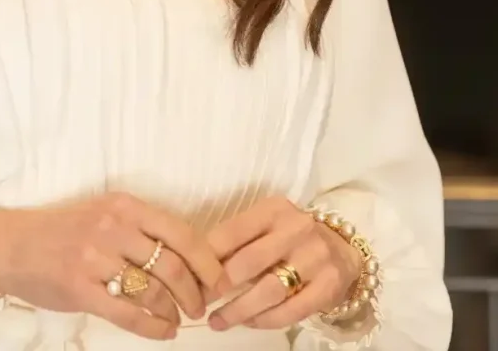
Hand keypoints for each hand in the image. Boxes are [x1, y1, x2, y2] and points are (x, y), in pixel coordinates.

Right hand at [0, 192, 222, 340]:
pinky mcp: (79, 288)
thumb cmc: (60, 231)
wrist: (8, 245)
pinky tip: (164, 332)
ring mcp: (95, 258)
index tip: (220, 279)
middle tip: (201, 306)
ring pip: (154, 291)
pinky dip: (154, 327)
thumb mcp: (101, 213)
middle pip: (174, 265)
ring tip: (180, 319)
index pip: (181, 232)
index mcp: (123, 205)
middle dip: (196, 292)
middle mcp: (112, 227)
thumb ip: (138, 228)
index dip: (207, 261)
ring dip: (175, 311)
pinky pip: (129, 314)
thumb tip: (188, 256)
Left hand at [204, 197, 360, 332]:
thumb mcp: (266, 226)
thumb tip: (197, 266)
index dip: (207, 256)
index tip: (189, 275)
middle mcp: (296, 229)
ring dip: (239, 309)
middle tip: (199, 301)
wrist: (343, 249)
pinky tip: (249, 322)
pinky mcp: (328, 287)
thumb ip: (237, 241)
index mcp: (273, 210)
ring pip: (269, 289)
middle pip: (249, 261)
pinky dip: (265, 319)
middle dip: (219, 285)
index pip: (232, 231)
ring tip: (217, 321)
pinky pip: (291, 310)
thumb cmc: (291, 237)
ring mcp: (315, 258)